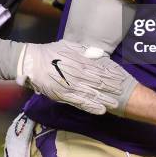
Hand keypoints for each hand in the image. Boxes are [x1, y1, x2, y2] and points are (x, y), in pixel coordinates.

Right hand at [16, 41, 134, 114]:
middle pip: (99, 83)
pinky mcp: (65, 96)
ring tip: (116, 103)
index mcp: (80, 62)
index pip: (101, 70)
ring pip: (92, 94)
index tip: (121, 79)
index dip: (111, 75)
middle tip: (122, 92)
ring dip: (105, 99)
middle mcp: (78, 75)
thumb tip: (99, 54)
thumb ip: (84, 50)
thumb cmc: (51, 53)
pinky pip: (80, 102)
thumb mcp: (69, 46)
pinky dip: (91, 107)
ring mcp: (72, 86)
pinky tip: (101, 110)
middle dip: (111, 88)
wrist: (33, 63)